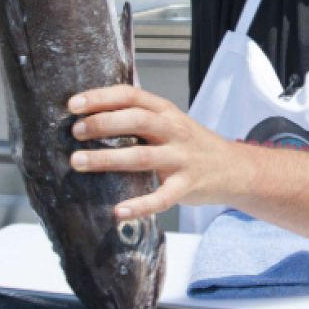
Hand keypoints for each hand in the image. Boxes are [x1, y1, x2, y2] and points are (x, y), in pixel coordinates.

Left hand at [68, 85, 243, 219]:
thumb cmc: (191, 144)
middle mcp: (174, 131)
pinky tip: (118, 212)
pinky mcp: (187, 186)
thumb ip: (139, 118)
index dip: (101, 98)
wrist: (234, 168)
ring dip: (108, 159)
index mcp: (166, 111)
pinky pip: (162, 198)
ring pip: (143, 157)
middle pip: (137, 121)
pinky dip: (140, 206)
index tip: (73, 105)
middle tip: (75, 132)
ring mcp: (182, 159)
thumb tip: (88, 119)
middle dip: (102, 124)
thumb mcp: (170, 122)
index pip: (132, 95)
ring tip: (78, 162)